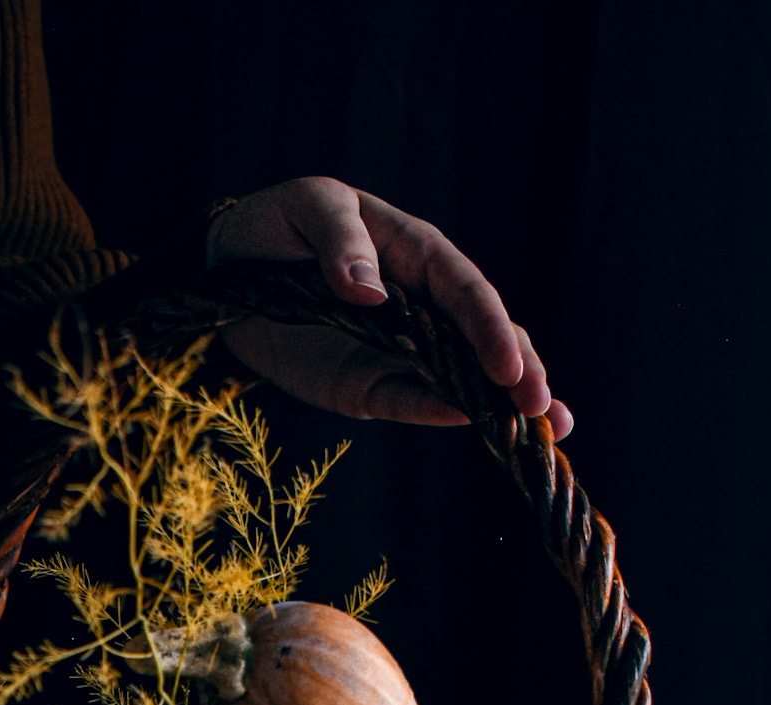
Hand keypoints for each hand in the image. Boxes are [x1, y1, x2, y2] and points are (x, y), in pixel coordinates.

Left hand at [207, 178, 572, 436]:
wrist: (224, 274)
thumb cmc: (277, 225)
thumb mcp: (308, 208)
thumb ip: (339, 241)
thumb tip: (370, 289)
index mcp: (416, 251)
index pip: (465, 290)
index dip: (491, 327)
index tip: (509, 364)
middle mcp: (420, 303)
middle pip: (480, 337)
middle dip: (518, 370)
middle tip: (545, 408)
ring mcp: (397, 349)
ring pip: (459, 375)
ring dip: (498, 401)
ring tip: (545, 429)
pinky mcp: (366, 385)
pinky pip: (405, 401)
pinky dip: (434, 413)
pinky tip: (469, 424)